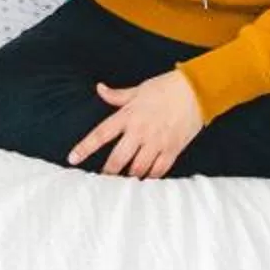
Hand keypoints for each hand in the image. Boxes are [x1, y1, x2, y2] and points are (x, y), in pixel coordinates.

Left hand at [68, 70, 207, 178]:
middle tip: (102, 180)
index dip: (85, 147)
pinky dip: (151, 177)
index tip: (72, 159)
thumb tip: (99, 89)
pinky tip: (146, 179)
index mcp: (128, 116)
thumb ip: (117, 95)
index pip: (100, 134)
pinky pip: (159, 170)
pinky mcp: (172, 149)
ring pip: (137, 168)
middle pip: (118, 159)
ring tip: (125, 182)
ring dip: (129, 177)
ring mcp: (157, 142)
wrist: (197, 90)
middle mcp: (140, 131)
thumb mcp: (139, 89)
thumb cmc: (166, 87)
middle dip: (108, 172)